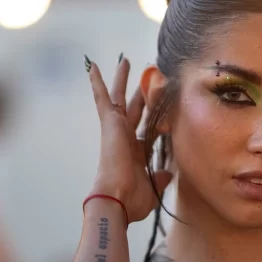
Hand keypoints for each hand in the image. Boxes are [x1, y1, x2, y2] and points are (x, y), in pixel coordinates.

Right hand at [85, 54, 172, 222]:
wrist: (117, 198)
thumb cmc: (133, 200)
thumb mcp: (154, 186)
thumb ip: (161, 176)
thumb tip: (169, 172)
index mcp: (136, 154)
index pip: (149, 130)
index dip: (157, 119)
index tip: (165, 107)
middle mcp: (126, 138)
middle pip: (136, 109)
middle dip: (142, 93)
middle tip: (147, 74)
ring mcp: (117, 129)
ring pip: (121, 98)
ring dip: (123, 79)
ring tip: (126, 61)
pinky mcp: (109, 123)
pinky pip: (102, 98)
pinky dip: (97, 82)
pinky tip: (93, 65)